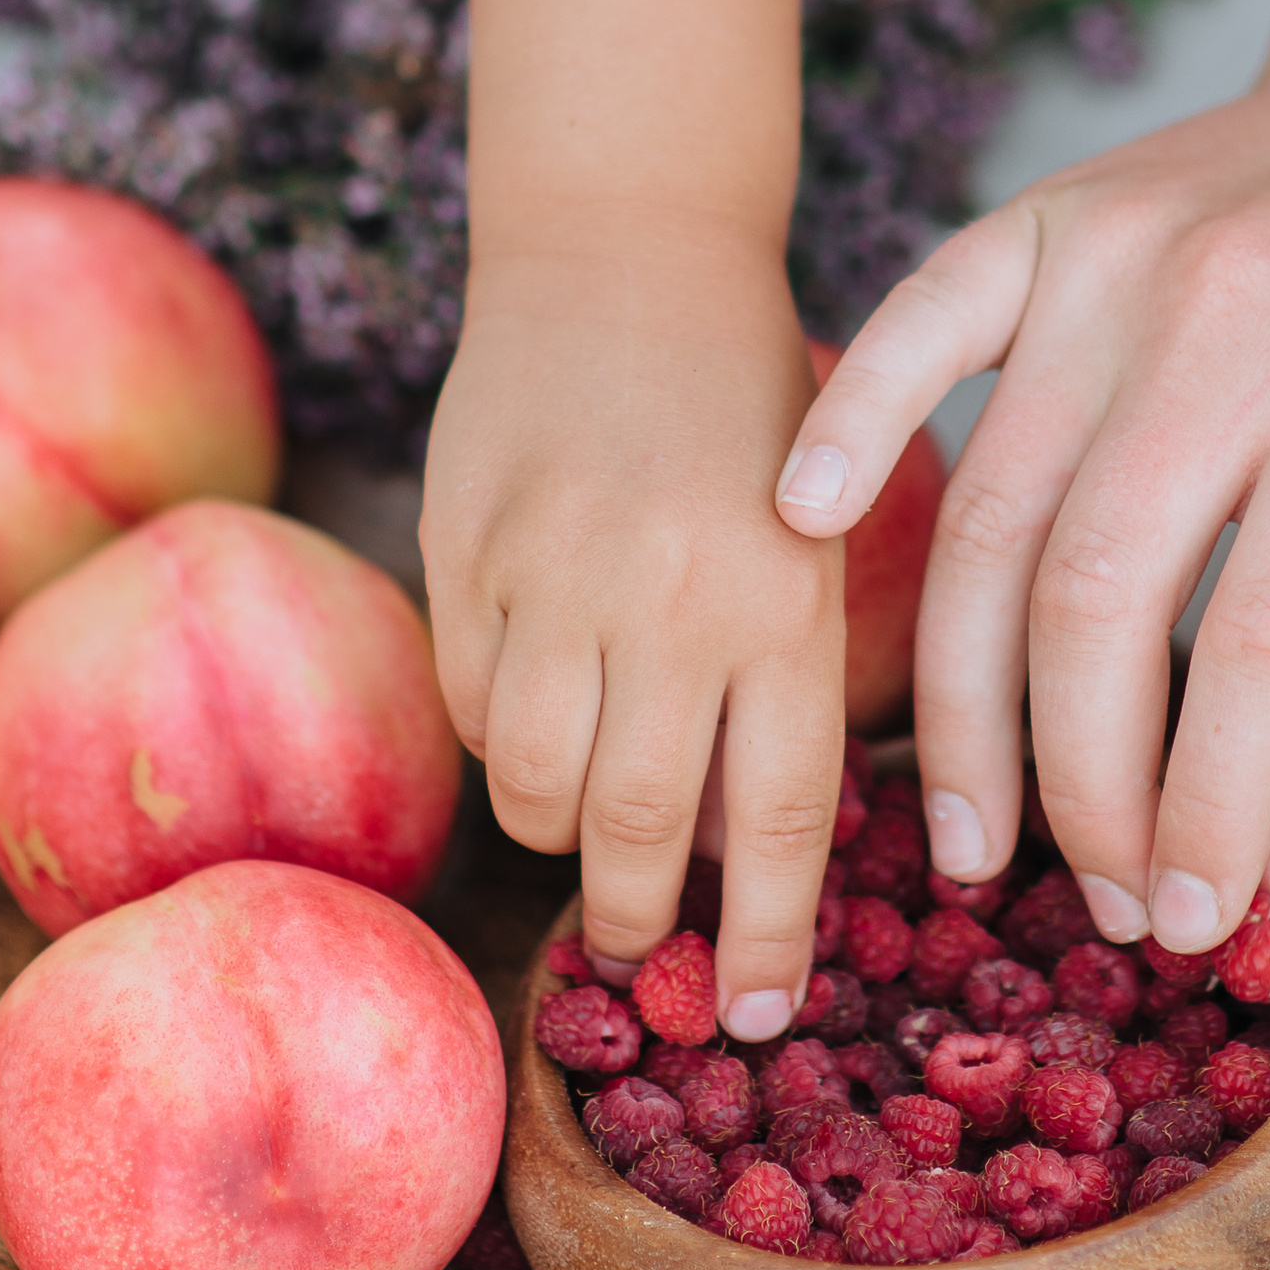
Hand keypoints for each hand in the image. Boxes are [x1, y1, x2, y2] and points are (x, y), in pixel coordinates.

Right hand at [422, 219, 843, 1036]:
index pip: (781, 818)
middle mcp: (671, 596)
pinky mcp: (462, 548)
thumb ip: (777, 687)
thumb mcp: (806, 537)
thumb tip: (733, 859)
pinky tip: (531, 710)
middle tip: (641, 951)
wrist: (626, 252)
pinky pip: (465, 701)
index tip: (750, 1017)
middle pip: (638, 828)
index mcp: (785, 599)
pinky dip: (494, 736)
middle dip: (638, 920)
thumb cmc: (745, 409)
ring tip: (581, 834)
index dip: (761, 939)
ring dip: (555, 835)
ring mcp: (554, 574)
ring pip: (531, 785)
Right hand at [774, 28, 1269, 952]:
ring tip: (969, 830)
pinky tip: (808, 531)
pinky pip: (917, 325)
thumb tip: (1242, 863)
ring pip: (990, 508)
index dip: (1201, 810)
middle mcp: (1237, 313)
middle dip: (1073, 782)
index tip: (1178, 921)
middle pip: (1094, 594)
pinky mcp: (1046, 216)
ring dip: (963, 697)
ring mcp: (1122, 253)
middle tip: (1080, 890)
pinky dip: (849, 423)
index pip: (1260, 650)